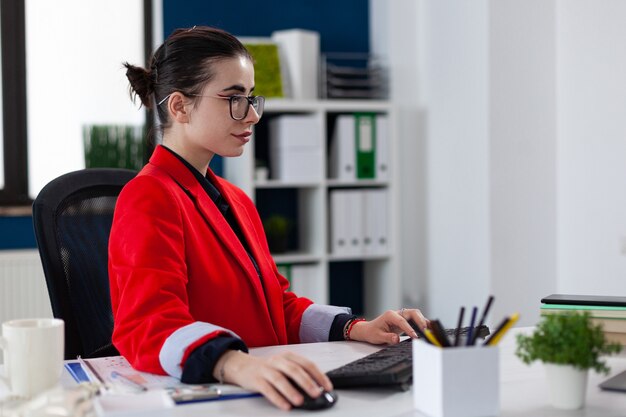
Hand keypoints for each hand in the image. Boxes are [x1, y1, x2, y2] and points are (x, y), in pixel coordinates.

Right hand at [213, 350, 332, 410]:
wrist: (243, 366)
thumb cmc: (269, 369)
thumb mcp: (284, 367)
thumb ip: (298, 375)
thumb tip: (316, 389)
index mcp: (288, 356)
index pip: (307, 364)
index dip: (319, 375)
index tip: (328, 387)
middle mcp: (278, 361)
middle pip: (294, 370)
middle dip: (307, 382)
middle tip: (316, 393)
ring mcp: (266, 370)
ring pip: (280, 379)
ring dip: (291, 391)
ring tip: (300, 401)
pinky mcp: (256, 380)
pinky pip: (267, 389)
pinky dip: (277, 398)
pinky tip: (285, 406)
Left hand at [348, 308, 429, 344]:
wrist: (368, 330)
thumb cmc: (372, 332)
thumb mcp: (377, 337)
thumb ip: (387, 337)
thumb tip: (396, 339)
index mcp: (390, 315)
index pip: (403, 321)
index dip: (410, 329)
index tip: (415, 336)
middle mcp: (397, 314)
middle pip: (413, 313)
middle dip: (420, 321)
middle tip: (426, 331)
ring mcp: (401, 316)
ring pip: (416, 315)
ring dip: (423, 321)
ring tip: (429, 330)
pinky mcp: (404, 321)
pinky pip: (415, 320)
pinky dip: (422, 323)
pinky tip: (427, 329)